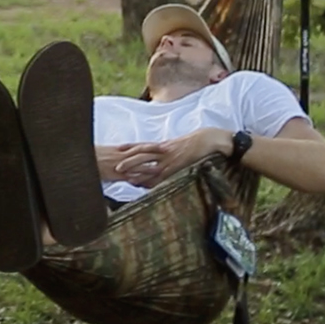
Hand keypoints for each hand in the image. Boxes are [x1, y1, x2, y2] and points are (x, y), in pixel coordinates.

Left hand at [104, 128, 229, 188]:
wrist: (209, 139)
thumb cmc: (196, 143)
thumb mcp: (178, 145)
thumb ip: (168, 151)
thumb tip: (161, 156)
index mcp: (163, 145)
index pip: (142, 146)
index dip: (130, 148)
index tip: (118, 150)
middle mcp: (162, 150)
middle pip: (140, 154)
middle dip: (127, 160)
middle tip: (115, 167)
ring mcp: (168, 158)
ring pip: (147, 163)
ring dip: (135, 170)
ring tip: (124, 175)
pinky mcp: (175, 165)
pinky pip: (161, 172)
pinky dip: (152, 178)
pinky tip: (145, 183)